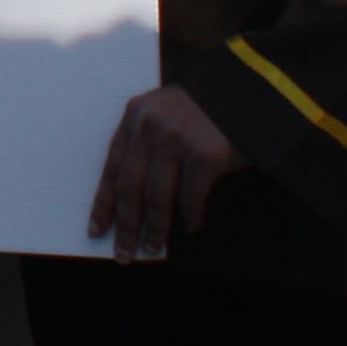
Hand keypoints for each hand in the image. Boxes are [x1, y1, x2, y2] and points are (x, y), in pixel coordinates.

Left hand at [87, 85, 241, 259]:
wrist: (251, 90)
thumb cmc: (206, 108)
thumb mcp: (164, 113)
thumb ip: (146, 143)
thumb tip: (132, 200)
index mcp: (134, 115)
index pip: (112, 167)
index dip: (103, 203)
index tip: (96, 230)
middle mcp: (150, 126)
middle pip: (130, 186)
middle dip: (125, 225)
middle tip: (123, 254)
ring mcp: (176, 139)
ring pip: (157, 196)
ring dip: (155, 228)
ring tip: (152, 248)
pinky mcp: (205, 154)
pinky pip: (191, 196)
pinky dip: (190, 216)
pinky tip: (191, 228)